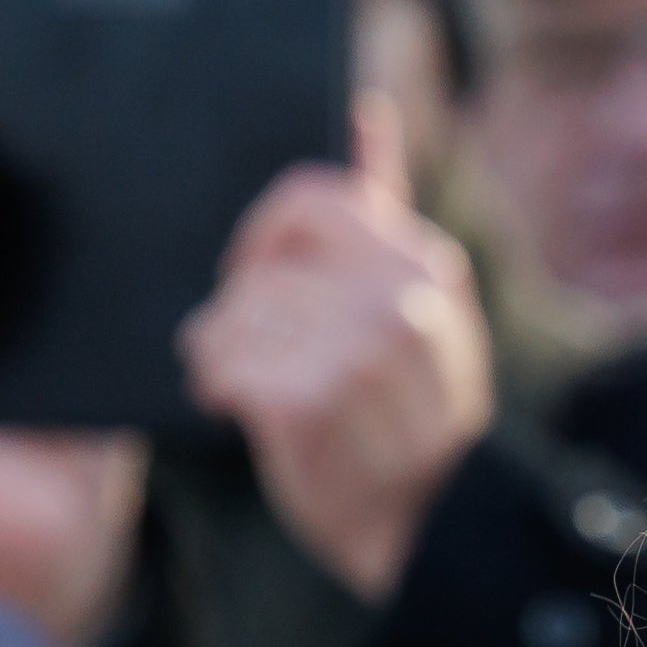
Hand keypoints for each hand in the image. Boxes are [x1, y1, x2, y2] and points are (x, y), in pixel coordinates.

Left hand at [182, 108, 495, 609]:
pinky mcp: (309, 403)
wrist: (423, 535)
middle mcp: (400, 305)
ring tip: (252, 384)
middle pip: (262, 267)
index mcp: (428, 267)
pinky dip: (217, 387)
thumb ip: (385, 211)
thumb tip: (366, 112)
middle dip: (243, 307)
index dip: (268, 235)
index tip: (264, 275)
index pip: (313, 198)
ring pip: (234, 314)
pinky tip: (239, 409)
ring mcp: (358, 356)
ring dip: (223, 352)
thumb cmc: (405, 413)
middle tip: (258, 347)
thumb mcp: (420, 308)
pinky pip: (222, 363)